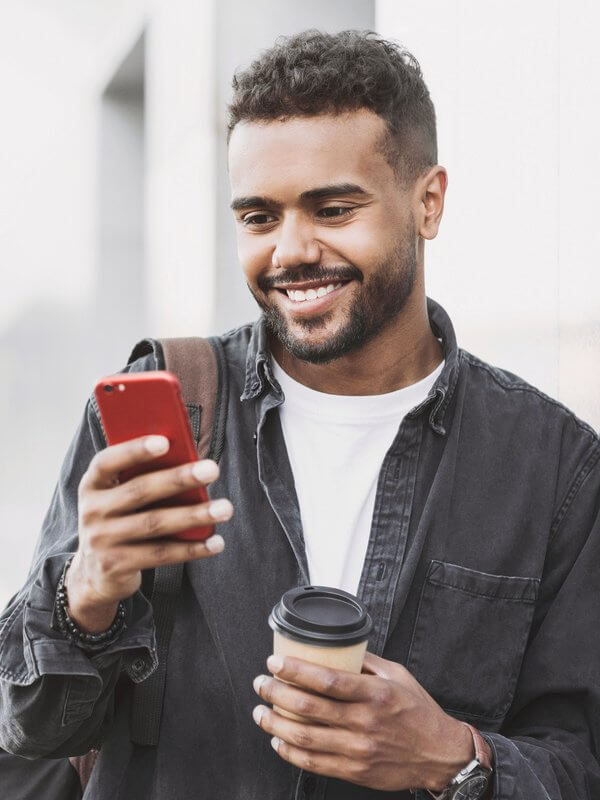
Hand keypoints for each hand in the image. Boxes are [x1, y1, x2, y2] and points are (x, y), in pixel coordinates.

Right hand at [67, 435, 232, 630]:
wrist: (95, 572)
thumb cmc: (119, 518)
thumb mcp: (118, 495)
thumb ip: (141, 477)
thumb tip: (189, 461)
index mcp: (93, 484)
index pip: (107, 461)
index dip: (134, 450)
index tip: (165, 442)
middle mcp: (92, 511)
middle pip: (139, 491)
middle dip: (179, 479)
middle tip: (211, 470)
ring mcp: (101, 540)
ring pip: (154, 524)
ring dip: (194, 515)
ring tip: (224, 508)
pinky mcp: (116, 566)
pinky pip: (161, 554)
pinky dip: (192, 548)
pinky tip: (216, 542)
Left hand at [252, 652, 473, 791]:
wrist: (439, 754)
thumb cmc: (418, 711)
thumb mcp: (397, 675)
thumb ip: (366, 661)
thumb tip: (336, 646)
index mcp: (375, 694)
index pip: (327, 680)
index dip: (295, 670)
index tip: (275, 662)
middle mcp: (365, 722)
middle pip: (309, 708)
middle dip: (276, 693)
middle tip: (261, 683)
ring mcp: (358, 750)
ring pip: (305, 738)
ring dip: (275, 724)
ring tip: (260, 712)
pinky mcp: (355, 772)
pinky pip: (314, 764)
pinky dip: (290, 752)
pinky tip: (278, 740)